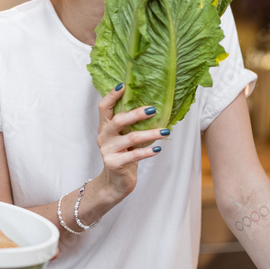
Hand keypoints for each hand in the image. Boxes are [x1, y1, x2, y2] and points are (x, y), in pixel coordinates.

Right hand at [94, 85, 165, 201]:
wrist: (115, 183)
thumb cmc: (124, 156)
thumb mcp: (125, 137)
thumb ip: (131, 124)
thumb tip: (153, 106)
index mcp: (104, 126)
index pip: (103, 107)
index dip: (111, 95)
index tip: (123, 85)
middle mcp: (103, 136)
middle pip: (118, 120)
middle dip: (136, 113)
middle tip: (153, 109)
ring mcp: (107, 150)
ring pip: (130, 138)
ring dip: (150, 133)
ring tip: (166, 131)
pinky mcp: (113, 163)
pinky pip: (133, 155)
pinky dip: (147, 151)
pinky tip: (158, 148)